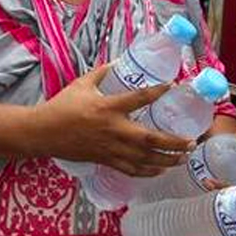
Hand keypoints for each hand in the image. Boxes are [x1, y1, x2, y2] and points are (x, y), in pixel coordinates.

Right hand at [34, 65, 194, 176]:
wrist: (44, 132)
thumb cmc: (62, 106)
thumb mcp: (82, 84)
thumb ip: (102, 73)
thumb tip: (119, 63)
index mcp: (108, 108)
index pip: (138, 98)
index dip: (157, 91)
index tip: (172, 86)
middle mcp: (113, 130)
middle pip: (150, 139)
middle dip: (173, 142)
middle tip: (191, 141)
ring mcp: (110, 148)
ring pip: (144, 159)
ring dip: (167, 160)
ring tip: (184, 158)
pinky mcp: (105, 160)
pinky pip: (131, 170)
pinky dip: (148, 172)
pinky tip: (160, 170)